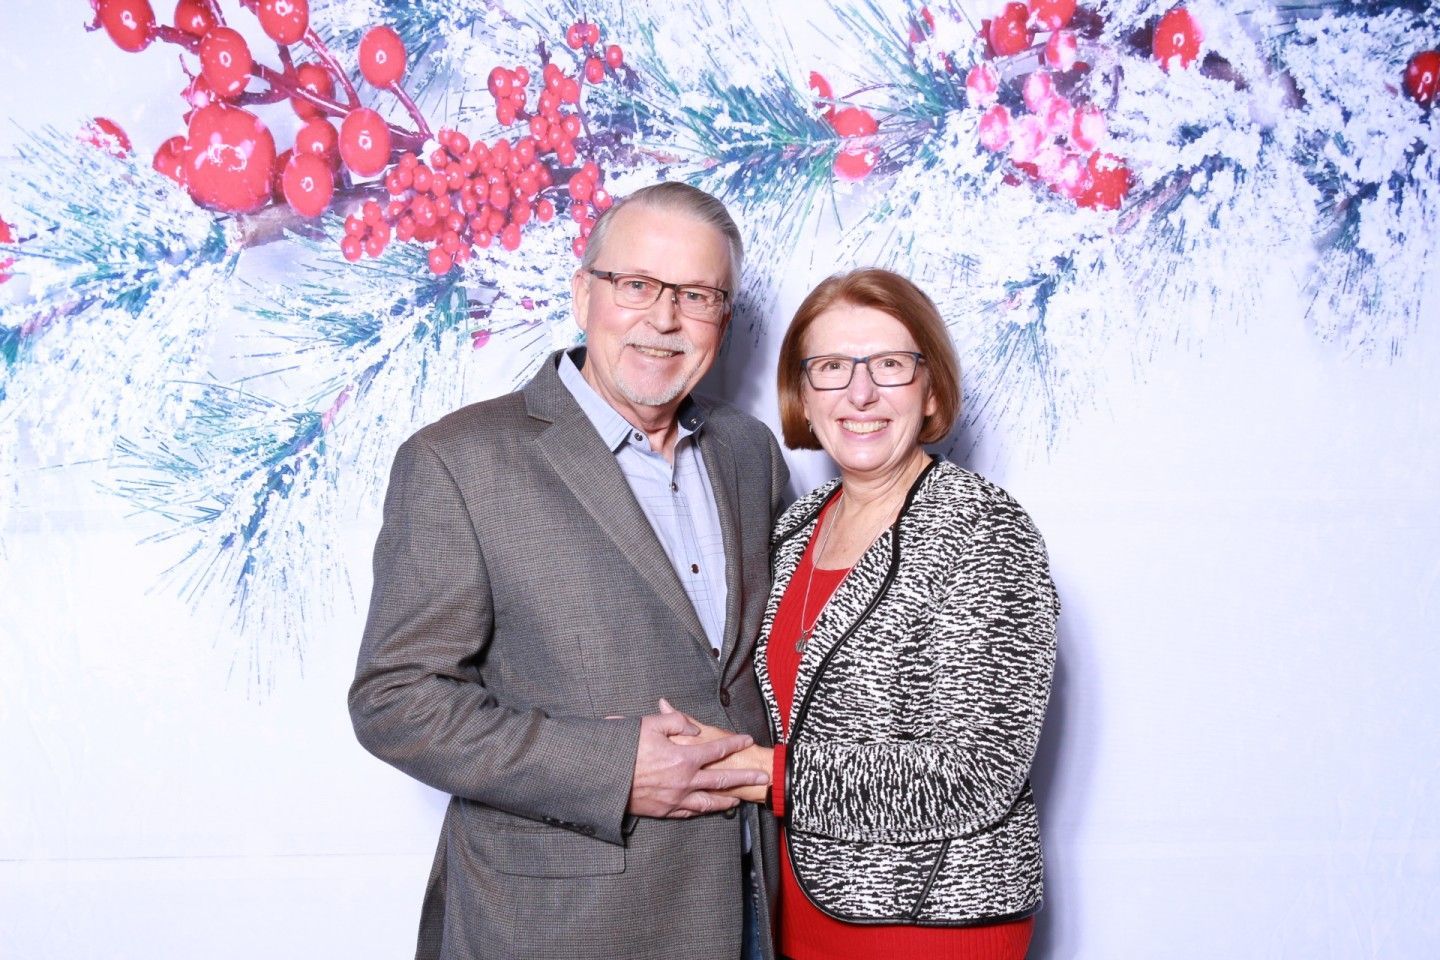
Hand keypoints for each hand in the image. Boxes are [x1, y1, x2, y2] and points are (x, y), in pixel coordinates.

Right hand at [628, 707, 769, 817]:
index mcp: (684, 758)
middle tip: (763, 777)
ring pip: (708, 802)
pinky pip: (688, 812)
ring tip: (738, 799)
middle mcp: (684, 781)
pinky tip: (706, 809)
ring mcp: (675, 799)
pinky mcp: (663, 811)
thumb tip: (693, 729)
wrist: (602, 778)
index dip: (734, 743)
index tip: (747, 739)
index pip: (717, 749)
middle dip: (745, 777)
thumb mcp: (650, 724)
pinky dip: (701, 810)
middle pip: (722, 779)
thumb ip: (677, 722)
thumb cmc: (623, 748)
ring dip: (726, 800)